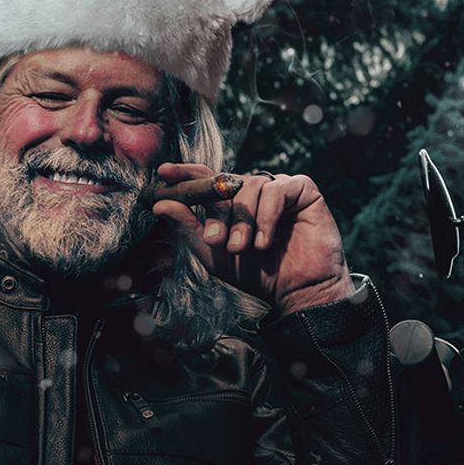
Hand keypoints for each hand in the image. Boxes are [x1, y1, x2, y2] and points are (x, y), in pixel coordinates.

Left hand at [152, 163, 354, 315]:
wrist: (298, 291)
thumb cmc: (259, 274)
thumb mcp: (215, 255)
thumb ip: (189, 229)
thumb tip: (160, 205)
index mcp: (234, 202)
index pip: (208, 178)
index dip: (187, 173)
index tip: (165, 172)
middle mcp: (256, 191)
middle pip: (227, 183)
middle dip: (218, 212)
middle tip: (215, 240)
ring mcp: (279, 188)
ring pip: (252, 186)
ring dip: (244, 220)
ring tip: (244, 248)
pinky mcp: (303, 190)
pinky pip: (278, 190)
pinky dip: (267, 215)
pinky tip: (264, 241)